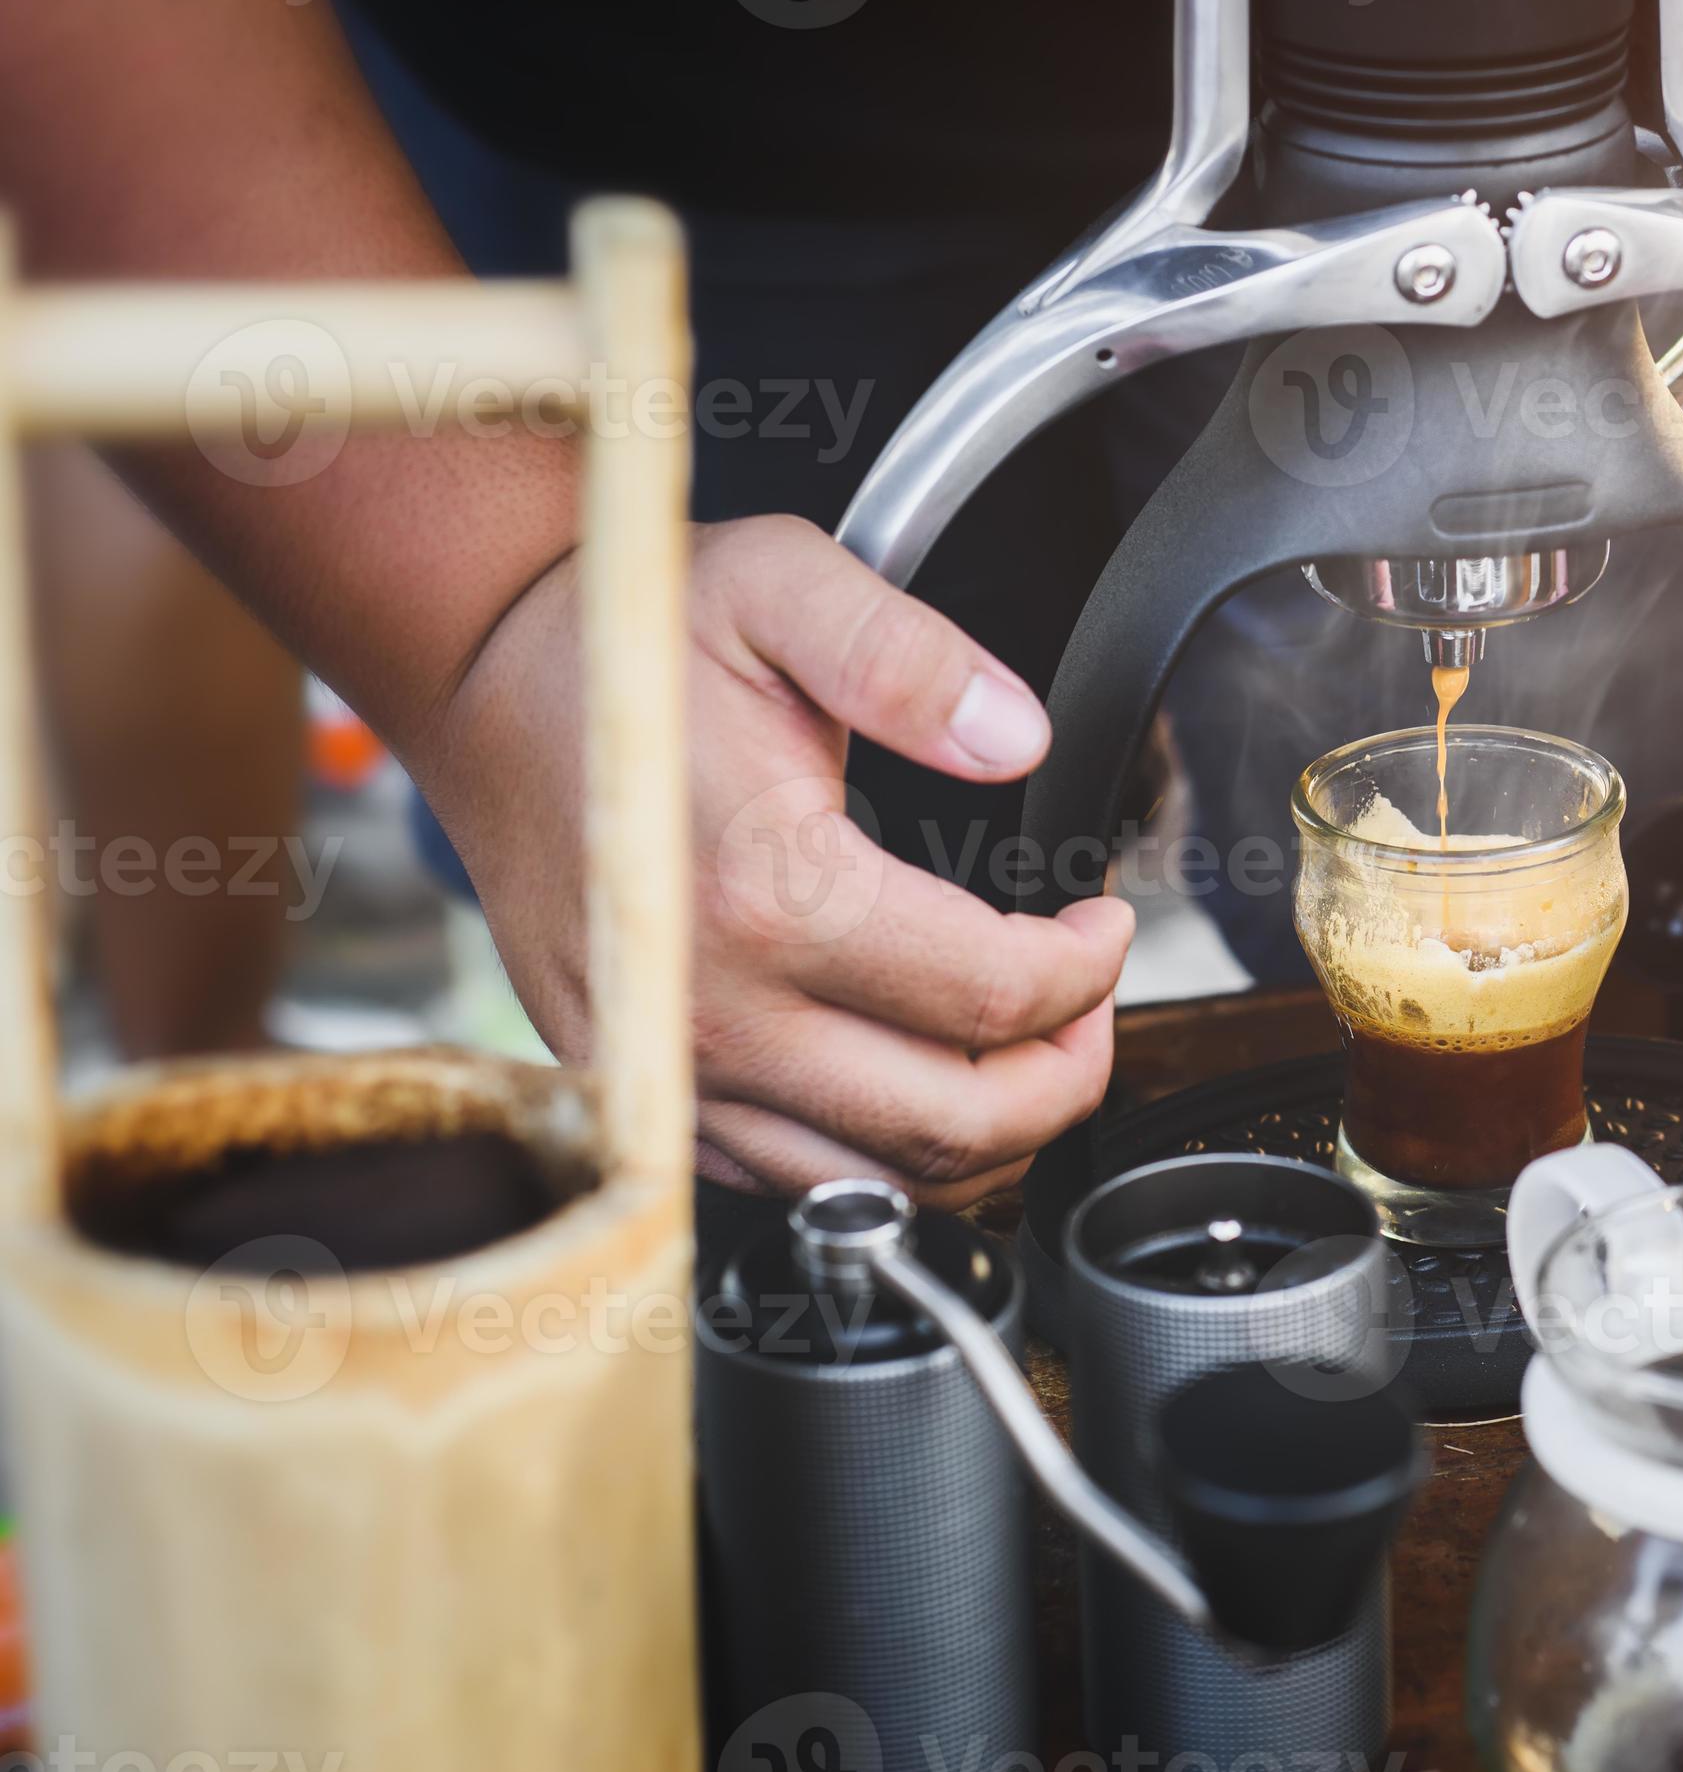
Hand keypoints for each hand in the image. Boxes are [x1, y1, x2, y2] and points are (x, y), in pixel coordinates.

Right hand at [430, 516, 1129, 1208]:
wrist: (488, 686)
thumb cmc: (632, 644)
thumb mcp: (783, 587)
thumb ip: (910, 658)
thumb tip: (1018, 737)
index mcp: (766, 891)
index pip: (992, 997)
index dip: (1089, 970)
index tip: (1106, 925)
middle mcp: (712, 1010)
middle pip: (955, 1123)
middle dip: (1067, 1072)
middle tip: (1094, 1002)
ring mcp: (671, 1070)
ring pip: (884, 1182)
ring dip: (991, 1133)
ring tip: (1030, 1046)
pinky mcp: (645, 1097)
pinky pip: (795, 1184)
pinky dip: (887, 1155)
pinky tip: (923, 1077)